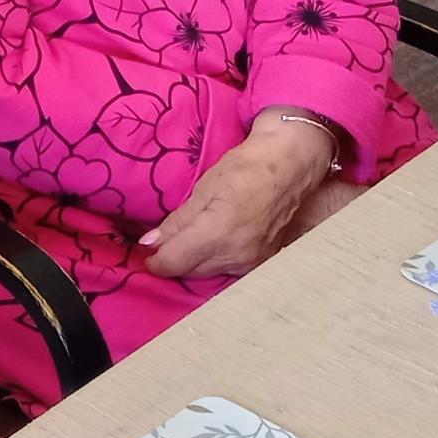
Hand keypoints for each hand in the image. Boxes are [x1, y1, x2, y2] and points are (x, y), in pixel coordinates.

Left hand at [141, 112, 338, 278]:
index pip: (174, 262)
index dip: (155, 260)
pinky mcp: (264, 262)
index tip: (147, 251)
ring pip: (209, 272)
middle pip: (190, 271)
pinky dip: (216, 259)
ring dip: (195, 261)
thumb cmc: (246, 168)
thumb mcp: (203, 188)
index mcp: (218, 233)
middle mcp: (236, 254)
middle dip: (174, 259)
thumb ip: (177, 221)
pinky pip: (228, 269)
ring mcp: (253, 261)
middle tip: (166, 239)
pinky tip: (214, 242)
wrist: (290, 165)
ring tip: (192, 236)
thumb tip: (150, 242)